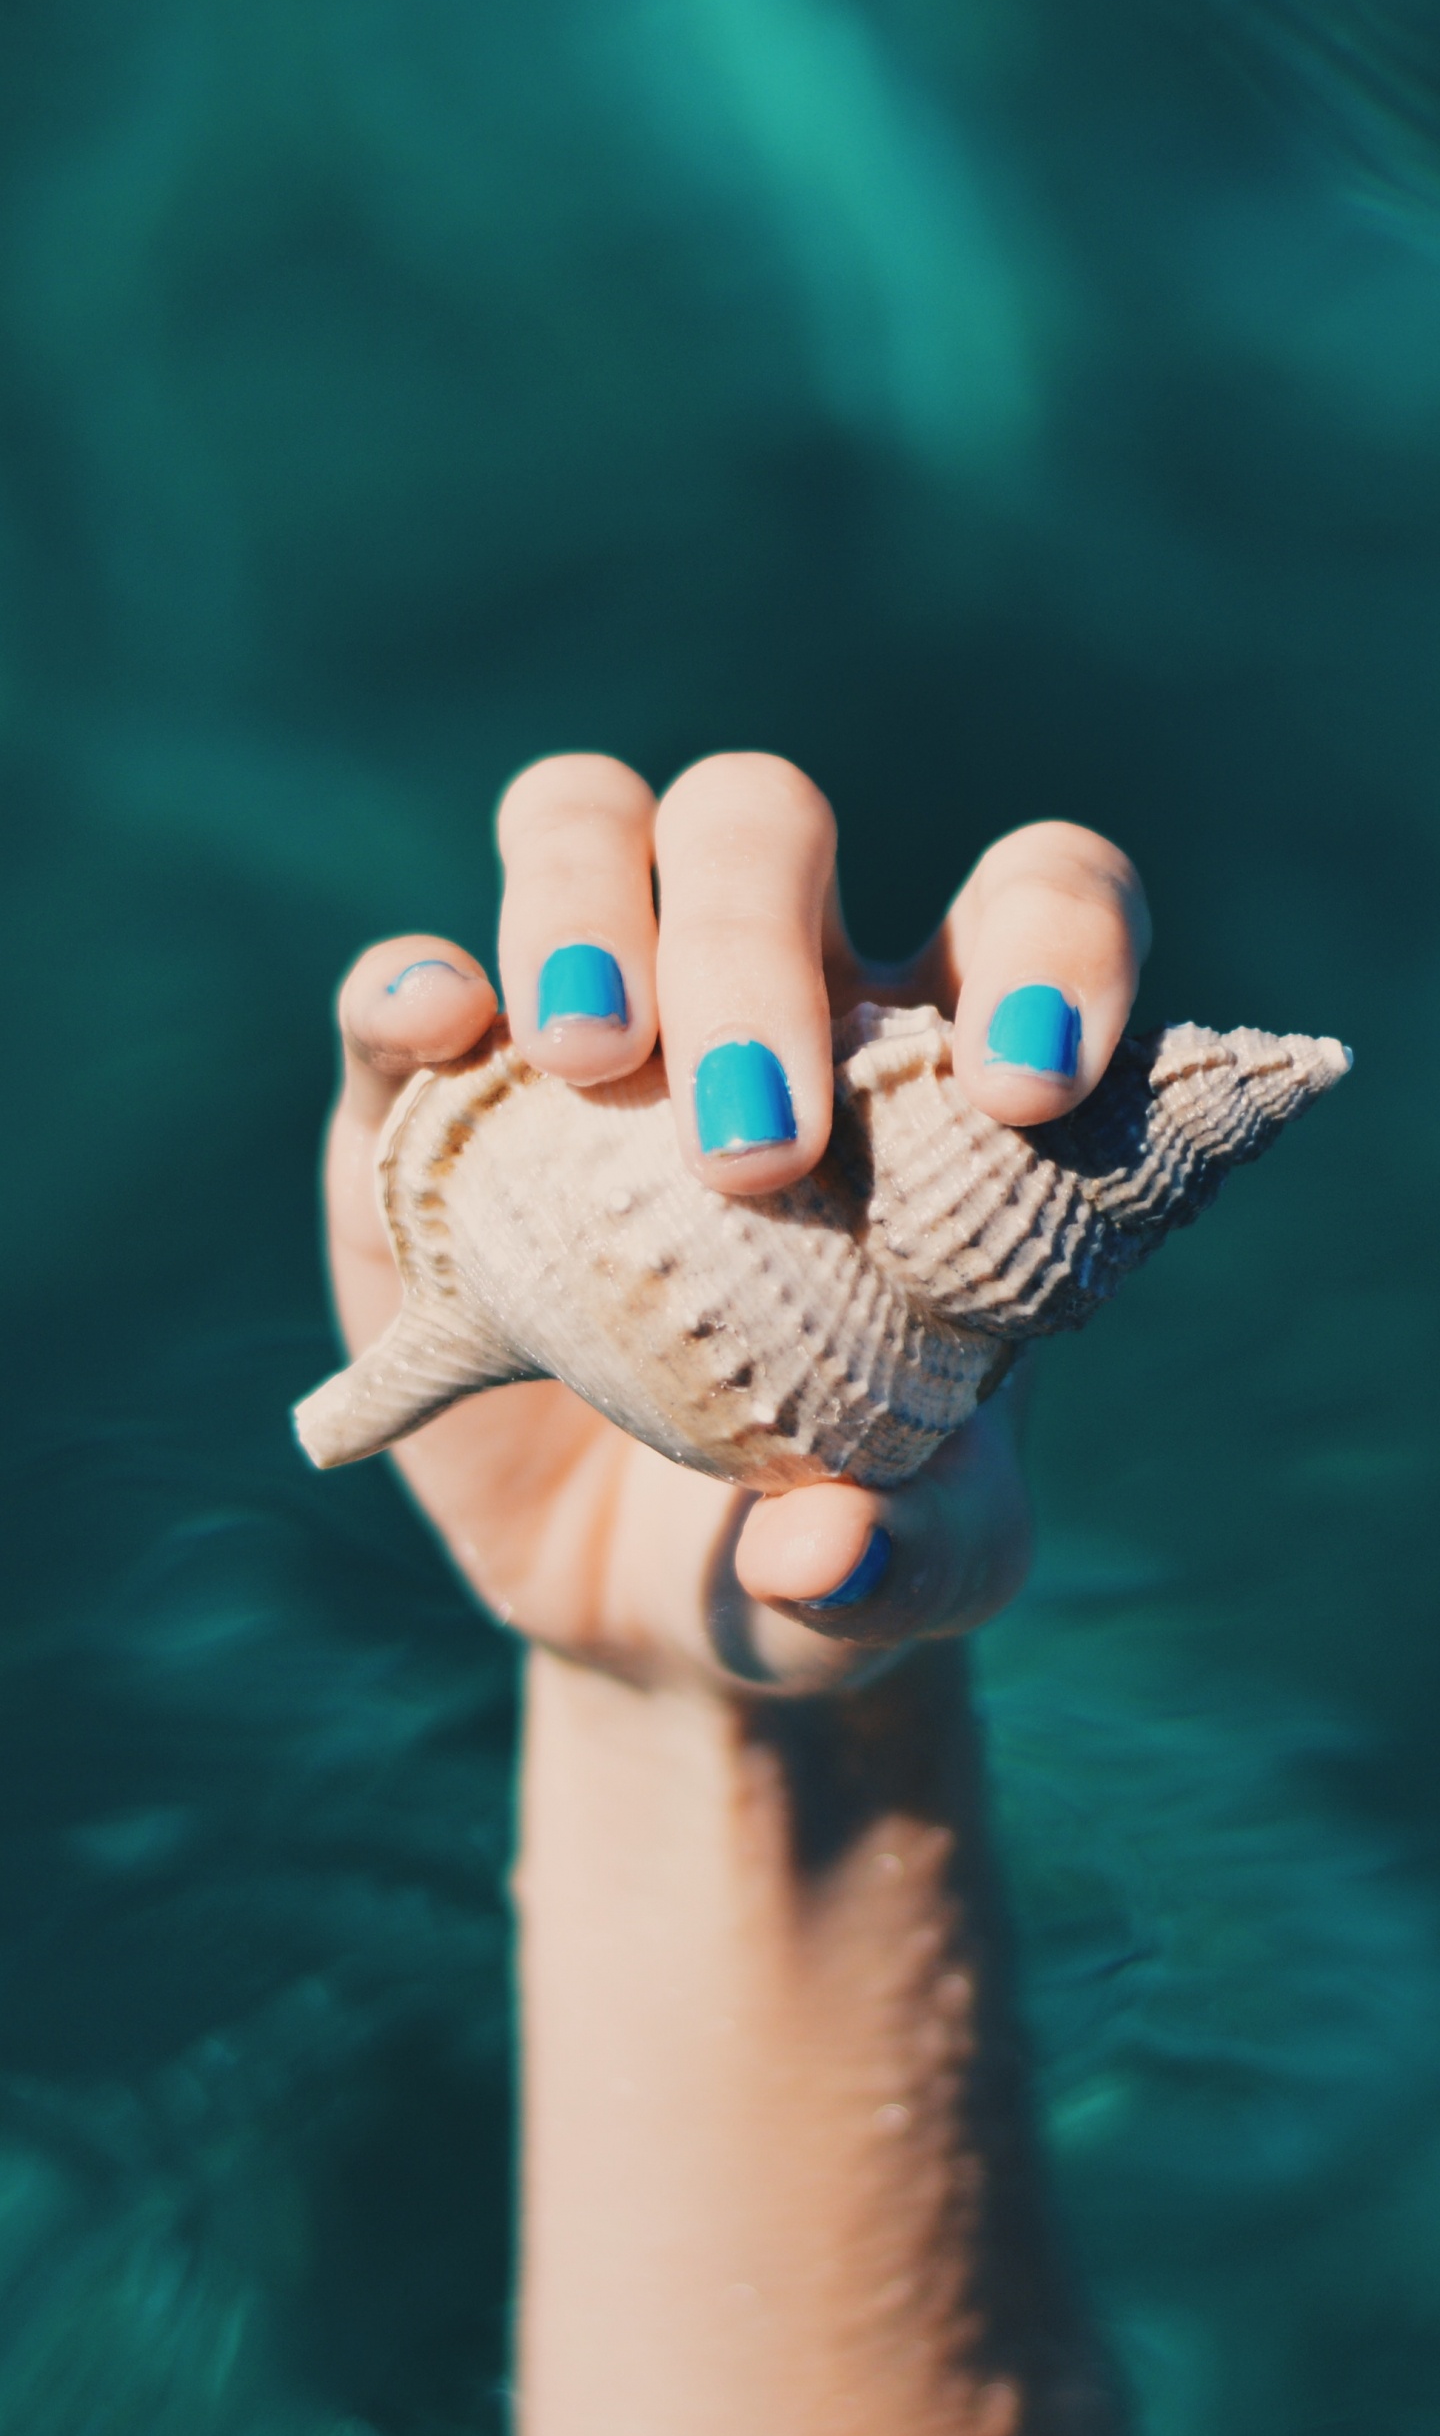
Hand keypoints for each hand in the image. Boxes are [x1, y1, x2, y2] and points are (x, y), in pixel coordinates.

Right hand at [321, 752, 1148, 1690]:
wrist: (664, 1613)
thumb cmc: (843, 1544)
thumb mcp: (921, 1578)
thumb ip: (916, 1561)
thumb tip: (820, 1550)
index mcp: (938, 1075)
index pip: (1031, 899)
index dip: (1052, 941)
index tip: (1027, 1089)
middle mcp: (770, 1000)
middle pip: (764, 822)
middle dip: (753, 948)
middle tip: (751, 1153)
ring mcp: (589, 1033)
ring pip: (586, 824)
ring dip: (584, 904)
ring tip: (593, 1063)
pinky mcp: (429, 1113)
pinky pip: (403, 989)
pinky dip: (411, 988)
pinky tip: (444, 1040)